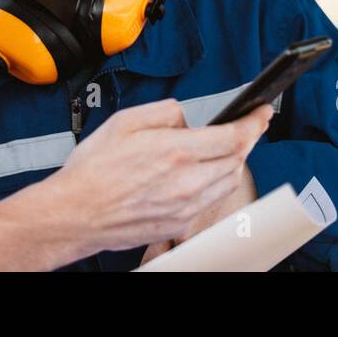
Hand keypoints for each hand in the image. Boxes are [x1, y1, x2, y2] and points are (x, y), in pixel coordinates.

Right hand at [41, 98, 272, 256]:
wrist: (75, 214)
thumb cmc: (92, 172)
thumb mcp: (124, 122)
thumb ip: (164, 112)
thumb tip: (185, 116)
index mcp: (174, 152)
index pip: (233, 136)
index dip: (254, 122)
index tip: (262, 113)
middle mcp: (186, 182)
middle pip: (238, 160)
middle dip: (247, 140)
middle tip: (246, 127)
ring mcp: (185, 207)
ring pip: (228, 182)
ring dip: (233, 162)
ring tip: (223, 149)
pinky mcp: (179, 224)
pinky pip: (211, 201)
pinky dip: (215, 183)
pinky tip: (200, 174)